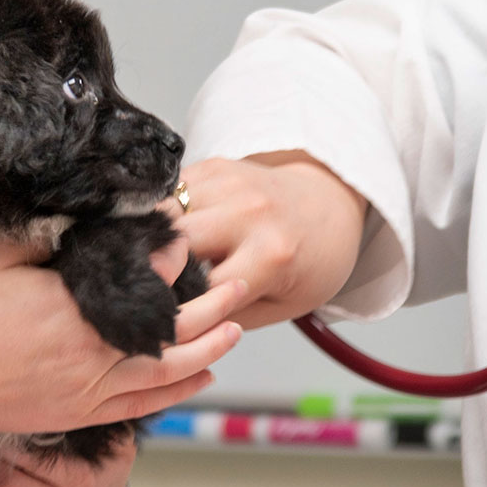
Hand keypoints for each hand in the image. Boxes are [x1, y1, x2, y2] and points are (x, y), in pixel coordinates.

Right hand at [0, 236, 245, 435]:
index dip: (171, 258)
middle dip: (211, 306)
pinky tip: (200, 377)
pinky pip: (142, 405)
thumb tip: (77, 211)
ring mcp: (89, 388)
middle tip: (238, 284)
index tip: (186, 241)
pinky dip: (176, 392)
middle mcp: (92, 352)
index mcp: (74, 308)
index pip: (143, 279)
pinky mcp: (80, 413)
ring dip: (206, 350)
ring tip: (236, 332)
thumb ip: (41, 235)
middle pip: (171, 329)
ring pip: (166, 372)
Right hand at [170, 153, 366, 327]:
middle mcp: (249, 212)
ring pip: (163, 212)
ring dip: (157, 238)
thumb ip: (228, 315)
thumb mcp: (281, 306)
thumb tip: (174, 321)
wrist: (328, 207)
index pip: (200, 288)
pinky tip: (177, 229)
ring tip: (164, 257)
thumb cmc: (308, 263)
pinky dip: (165, 213)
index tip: (169, 315)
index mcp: (270, 255)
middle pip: (174, 244)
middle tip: (158, 286)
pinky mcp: (215, 166)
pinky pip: (170, 191)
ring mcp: (230, 183)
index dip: (180, 305)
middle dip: (160, 268)